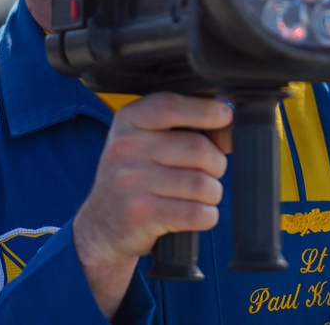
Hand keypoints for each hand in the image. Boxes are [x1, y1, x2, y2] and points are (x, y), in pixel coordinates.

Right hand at [72, 92, 232, 314]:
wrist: (102, 224)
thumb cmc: (135, 176)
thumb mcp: (145, 140)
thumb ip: (181, 127)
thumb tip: (227, 129)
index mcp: (128, 121)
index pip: (170, 106)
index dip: (205, 110)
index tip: (224, 116)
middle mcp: (125, 148)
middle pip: (197, 148)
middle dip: (216, 163)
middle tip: (208, 171)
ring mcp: (130, 182)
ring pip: (201, 184)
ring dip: (212, 193)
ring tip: (199, 195)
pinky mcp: (141, 214)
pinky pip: (196, 213)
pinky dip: (207, 215)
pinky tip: (196, 213)